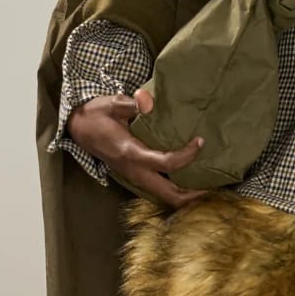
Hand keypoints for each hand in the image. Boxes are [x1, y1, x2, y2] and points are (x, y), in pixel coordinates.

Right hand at [66, 85, 206, 208]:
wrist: (78, 128)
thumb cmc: (96, 114)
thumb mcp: (112, 103)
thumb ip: (132, 103)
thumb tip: (147, 98)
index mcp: (130, 153)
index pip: (165, 164)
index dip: (186, 156)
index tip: (200, 141)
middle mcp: (134, 171)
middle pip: (169, 195)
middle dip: (194, 195)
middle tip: (216, 185)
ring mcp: (134, 177)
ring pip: (165, 197)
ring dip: (187, 195)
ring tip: (209, 185)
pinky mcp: (135, 176)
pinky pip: (160, 190)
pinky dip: (177, 189)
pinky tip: (192, 179)